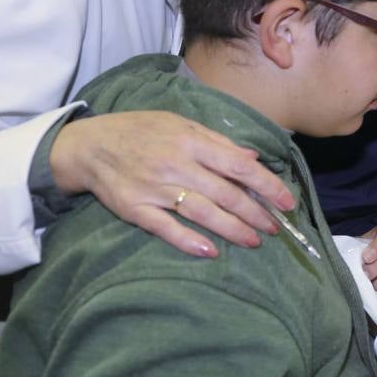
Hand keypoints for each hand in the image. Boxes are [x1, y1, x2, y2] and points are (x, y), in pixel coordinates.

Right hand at [50, 111, 293, 257]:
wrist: (90, 145)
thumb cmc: (142, 131)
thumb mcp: (181, 125)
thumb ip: (218, 142)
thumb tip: (253, 157)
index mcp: (191, 141)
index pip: (238, 166)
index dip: (266, 185)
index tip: (286, 202)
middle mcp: (175, 164)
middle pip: (225, 193)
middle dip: (255, 213)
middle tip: (274, 228)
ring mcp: (154, 188)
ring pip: (202, 212)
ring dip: (232, 229)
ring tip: (254, 240)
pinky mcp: (135, 209)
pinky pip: (166, 228)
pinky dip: (189, 241)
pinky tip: (211, 251)